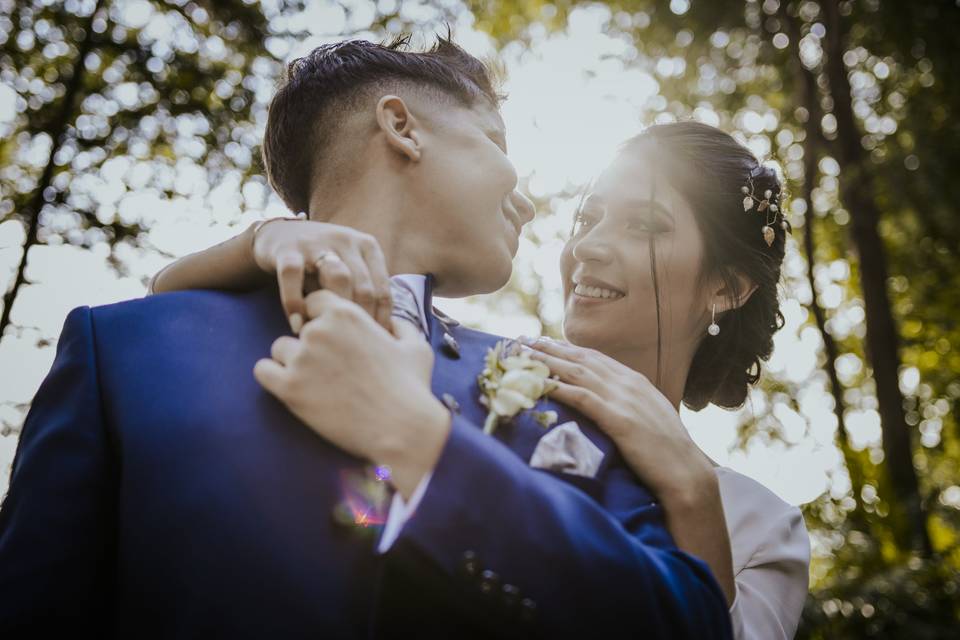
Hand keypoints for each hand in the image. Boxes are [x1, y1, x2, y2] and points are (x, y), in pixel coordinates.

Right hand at [251, 218, 392, 332]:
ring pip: (337, 276)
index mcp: (367, 246)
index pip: (383, 289)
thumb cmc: (320, 265)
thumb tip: (381, 336)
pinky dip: (295, 302)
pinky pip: (293, 276)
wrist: (279, 234)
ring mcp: (317, 242)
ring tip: (328, 335)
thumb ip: (362, 295)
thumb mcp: (347, 271)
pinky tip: (297, 325)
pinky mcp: (287, 249)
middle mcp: (346, 240)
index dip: (381, 322)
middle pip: (363, 286)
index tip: (375, 346)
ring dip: (334, 310)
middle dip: (359, 321)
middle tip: (353, 348)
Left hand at [253, 290, 450, 497]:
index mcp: (346, 314)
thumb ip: (401, 326)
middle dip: (311, 344)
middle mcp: (319, 330)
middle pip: (298, 327)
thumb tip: (393, 321)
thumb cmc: (412, 388)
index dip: (321, 318)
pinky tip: (292, 389)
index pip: (314, 301)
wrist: (401, 430)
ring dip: (292, 362)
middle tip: (330, 368)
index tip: (331, 338)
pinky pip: (263, 371)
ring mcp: (302, 358)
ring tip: (315, 383)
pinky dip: (273, 379)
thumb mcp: (416, 347)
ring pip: (280, 349)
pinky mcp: (289, 388)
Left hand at [523, 338, 714, 503]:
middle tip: (523, 340)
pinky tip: (540, 383)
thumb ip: (628, 406)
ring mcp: (623, 399)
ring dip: (547, 361)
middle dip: (550, 348)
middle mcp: (627, 383)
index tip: (544, 342)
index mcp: (635, 381)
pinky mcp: (618, 419)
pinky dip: (559, 387)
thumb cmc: (667, 454)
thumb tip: (609, 407)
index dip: (566, 348)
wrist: (686, 473)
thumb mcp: (648, 419)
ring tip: (522, 355)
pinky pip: (582, 397)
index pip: (594, 357)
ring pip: (577, 372)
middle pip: (581, 358)